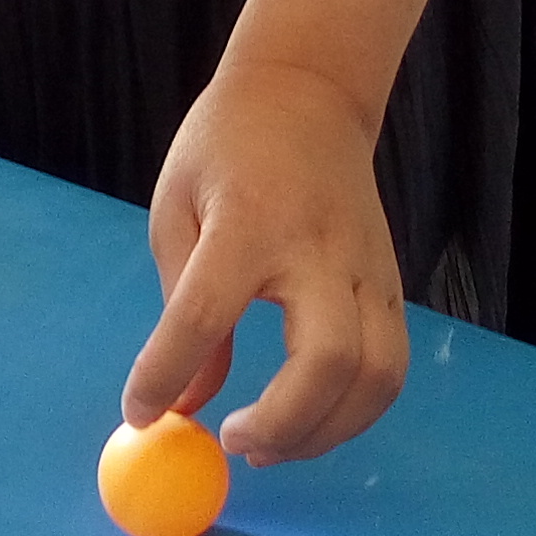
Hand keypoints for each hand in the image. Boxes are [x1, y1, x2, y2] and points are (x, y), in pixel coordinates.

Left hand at [121, 59, 413, 464]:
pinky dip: (354, 410)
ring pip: (377, 375)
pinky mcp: (392, 285)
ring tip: (269, 444)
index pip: (204, 314)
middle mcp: (319, 249)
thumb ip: (181, 310)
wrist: (310, 91)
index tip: (144, 414)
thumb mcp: (178, 210)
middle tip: (234, 442)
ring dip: (326, 431)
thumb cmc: (226, 147)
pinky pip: (390, 366)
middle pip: (326, 360)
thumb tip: (183, 403)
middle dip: (281, 422)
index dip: (167, 375)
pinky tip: (309, 419)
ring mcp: (368, 269)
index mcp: (247, 222)